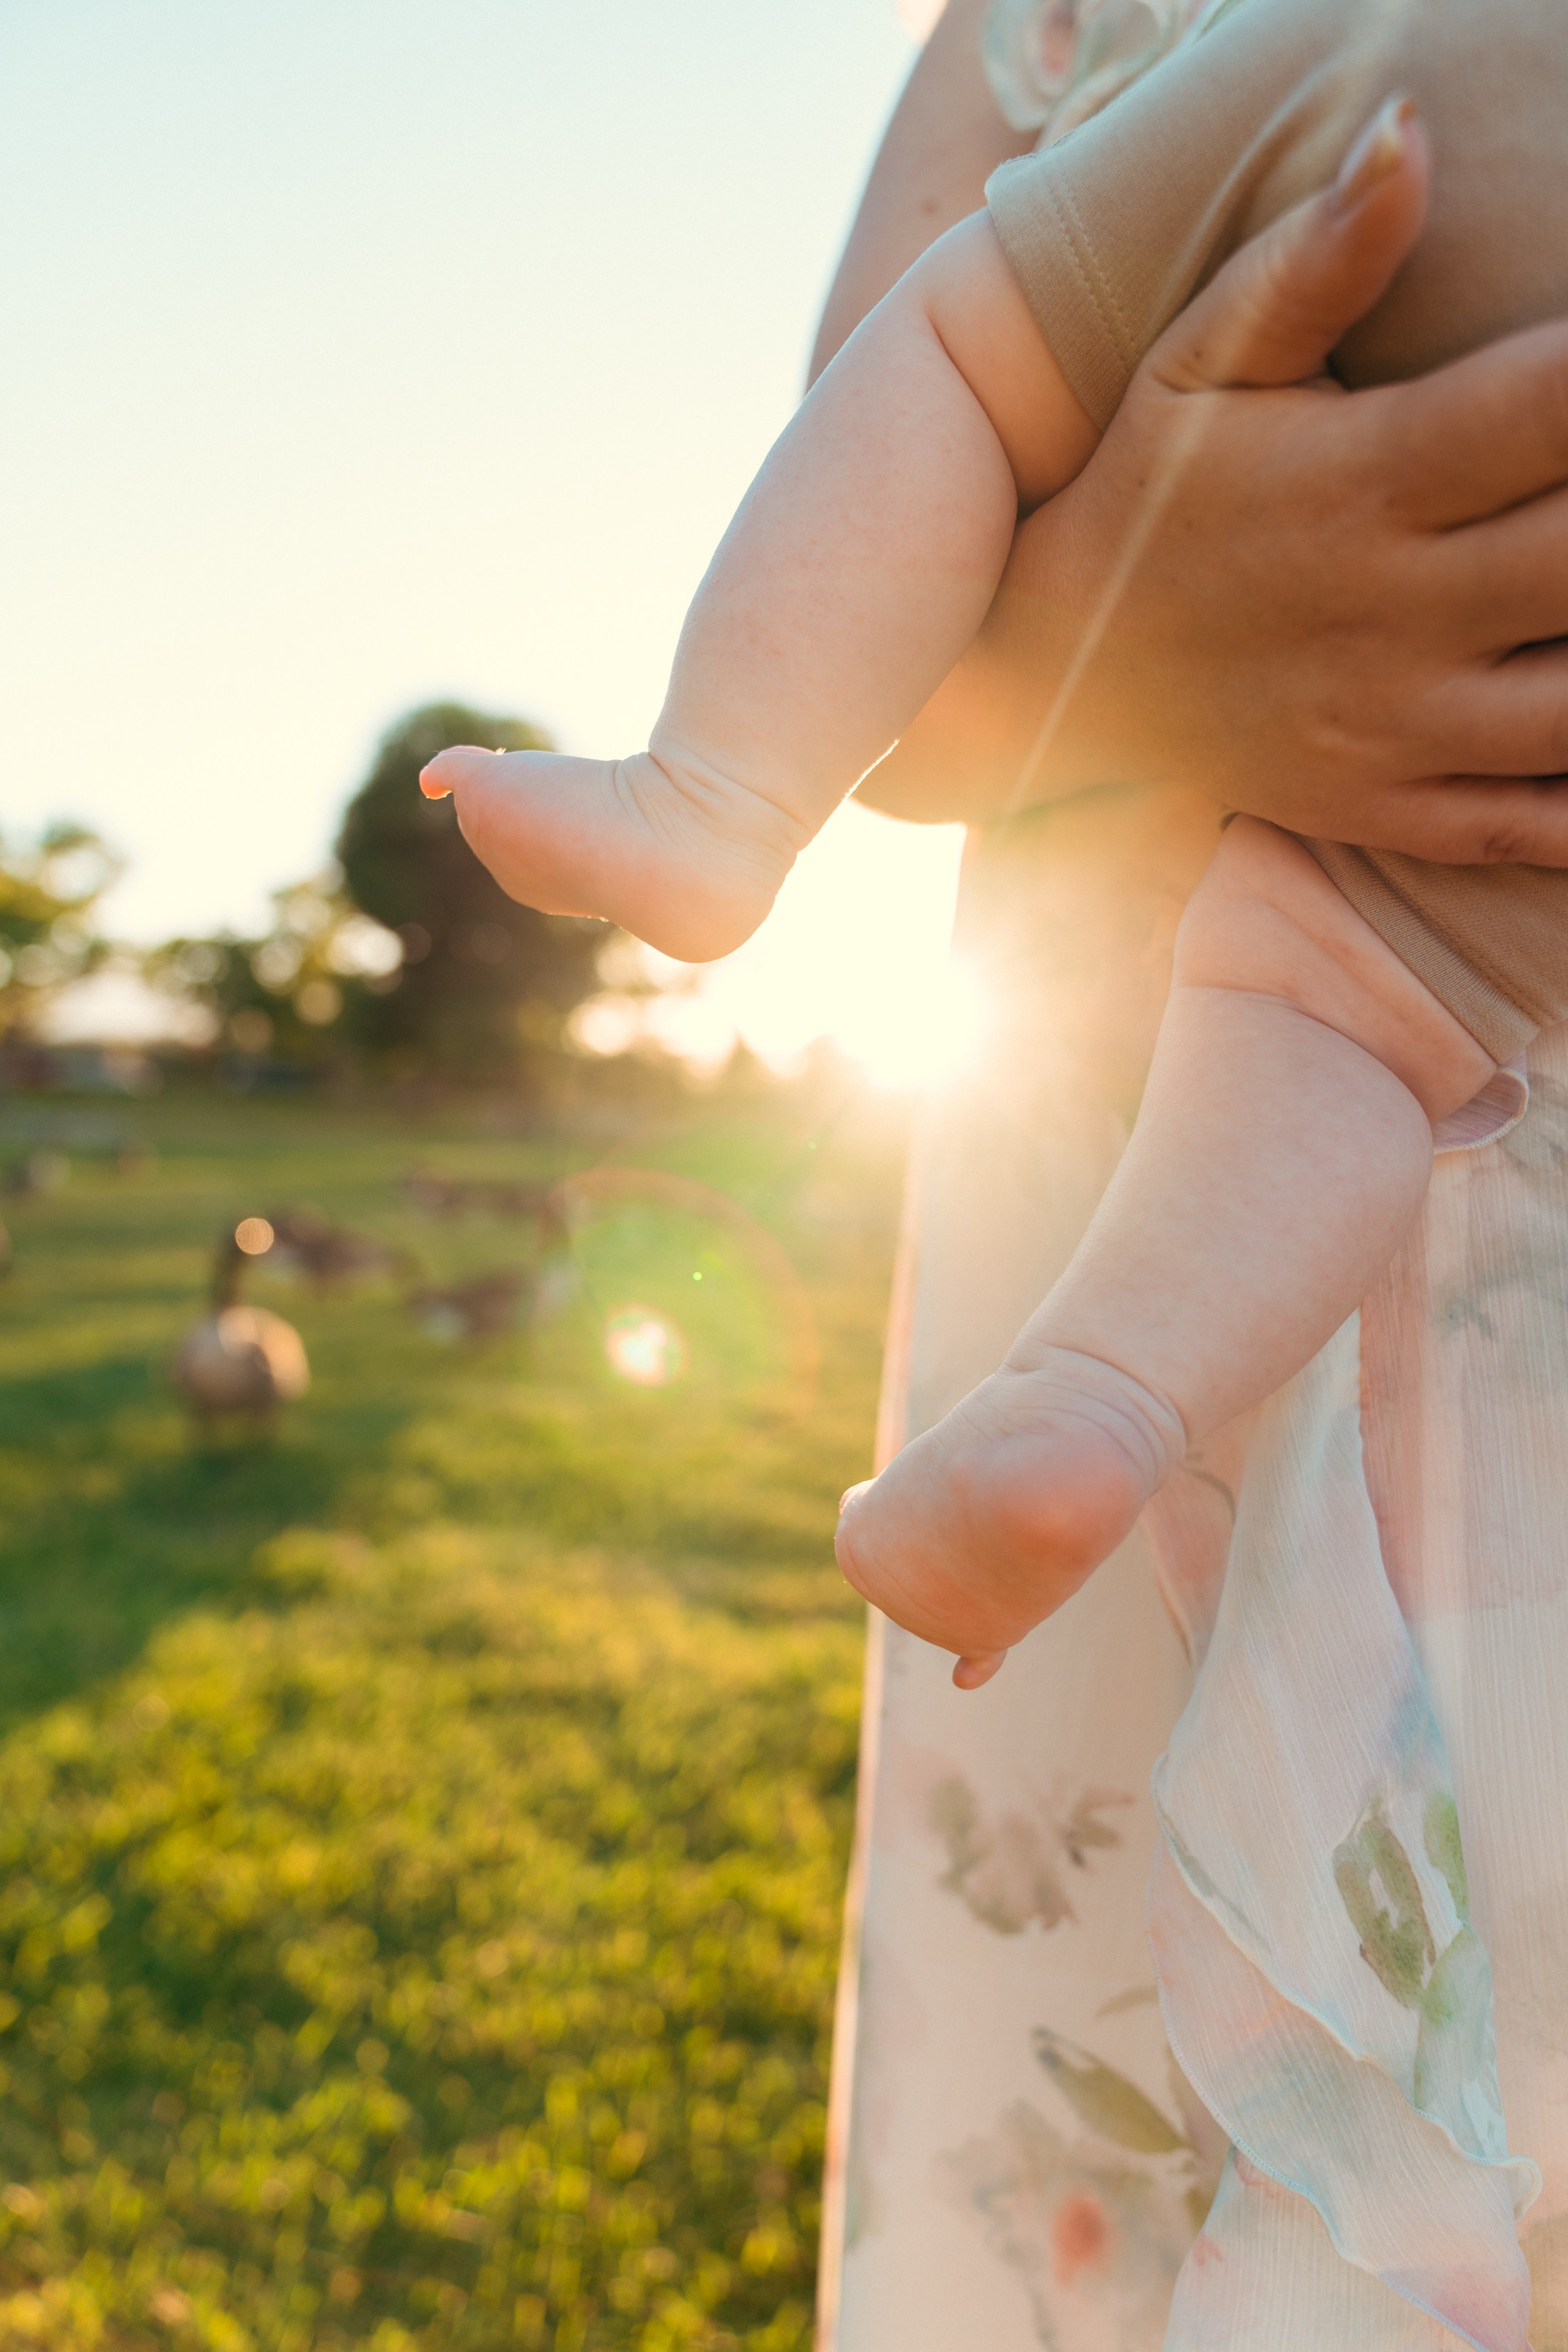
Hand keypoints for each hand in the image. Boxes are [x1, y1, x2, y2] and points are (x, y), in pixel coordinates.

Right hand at [863, 100, 1567, 863]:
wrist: (1048, 678)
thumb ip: (1315, 259)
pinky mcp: (1387, 803)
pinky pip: (1531, 822)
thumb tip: (1410, 131)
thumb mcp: (1199, 364)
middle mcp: (1390, 607)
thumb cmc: (1145, 499)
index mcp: (1361, 479)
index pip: (1551, 405)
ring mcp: (1394, 722)